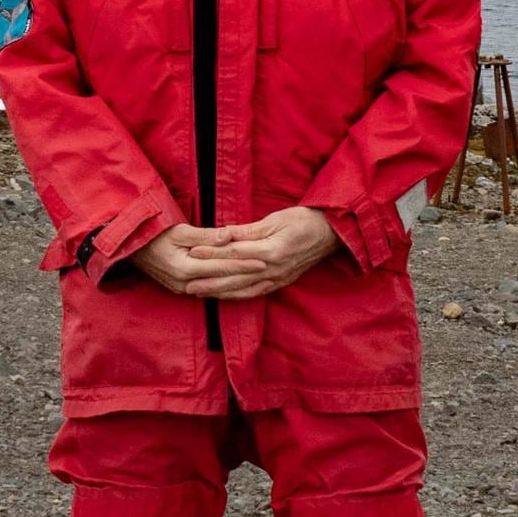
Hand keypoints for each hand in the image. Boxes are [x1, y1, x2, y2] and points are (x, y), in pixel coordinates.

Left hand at [135, 206, 340, 301]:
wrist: (331, 234)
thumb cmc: (303, 220)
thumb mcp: (275, 219)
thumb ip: (247, 231)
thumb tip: (223, 234)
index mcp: (272, 250)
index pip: (234, 253)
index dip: (212, 253)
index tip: (192, 252)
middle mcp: (273, 269)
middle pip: (235, 277)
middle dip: (209, 281)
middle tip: (185, 283)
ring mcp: (277, 278)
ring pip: (242, 289)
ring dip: (218, 292)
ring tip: (198, 292)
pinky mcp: (280, 282)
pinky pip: (255, 293)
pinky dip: (237, 296)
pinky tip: (224, 297)